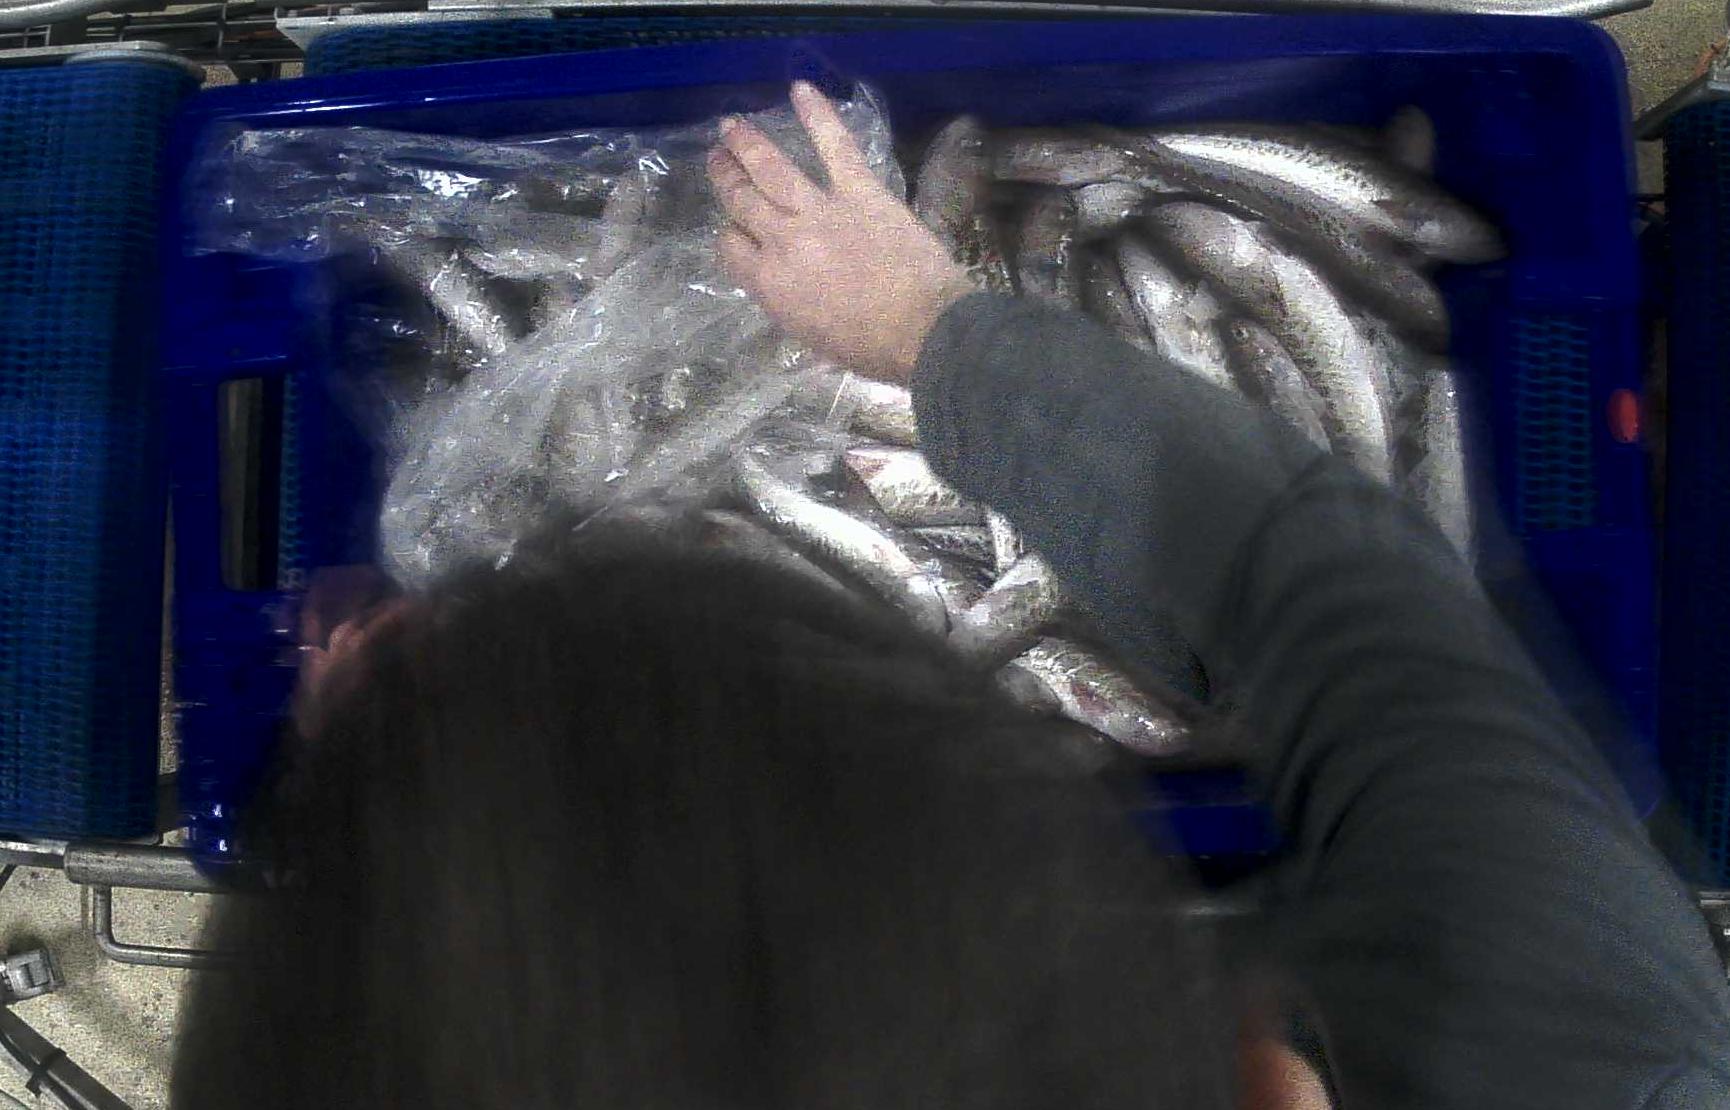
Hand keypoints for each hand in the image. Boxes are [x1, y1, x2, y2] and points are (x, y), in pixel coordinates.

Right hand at [709, 82, 972, 384]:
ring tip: (732, 126)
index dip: (730, 235)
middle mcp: (784, 240)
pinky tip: (800, 89)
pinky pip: (835, 146)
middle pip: (742, 200)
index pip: (730, 247)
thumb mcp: (809, 336)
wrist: (923, 331)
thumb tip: (782, 280)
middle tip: (716, 158)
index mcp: (769, 283)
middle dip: (725, 176)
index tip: (735, 230)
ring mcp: (821, 210)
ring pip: (772, 168)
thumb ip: (787, 300)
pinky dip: (818, 115)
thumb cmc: (870, 348)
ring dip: (748, 144)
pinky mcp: (860, 191)